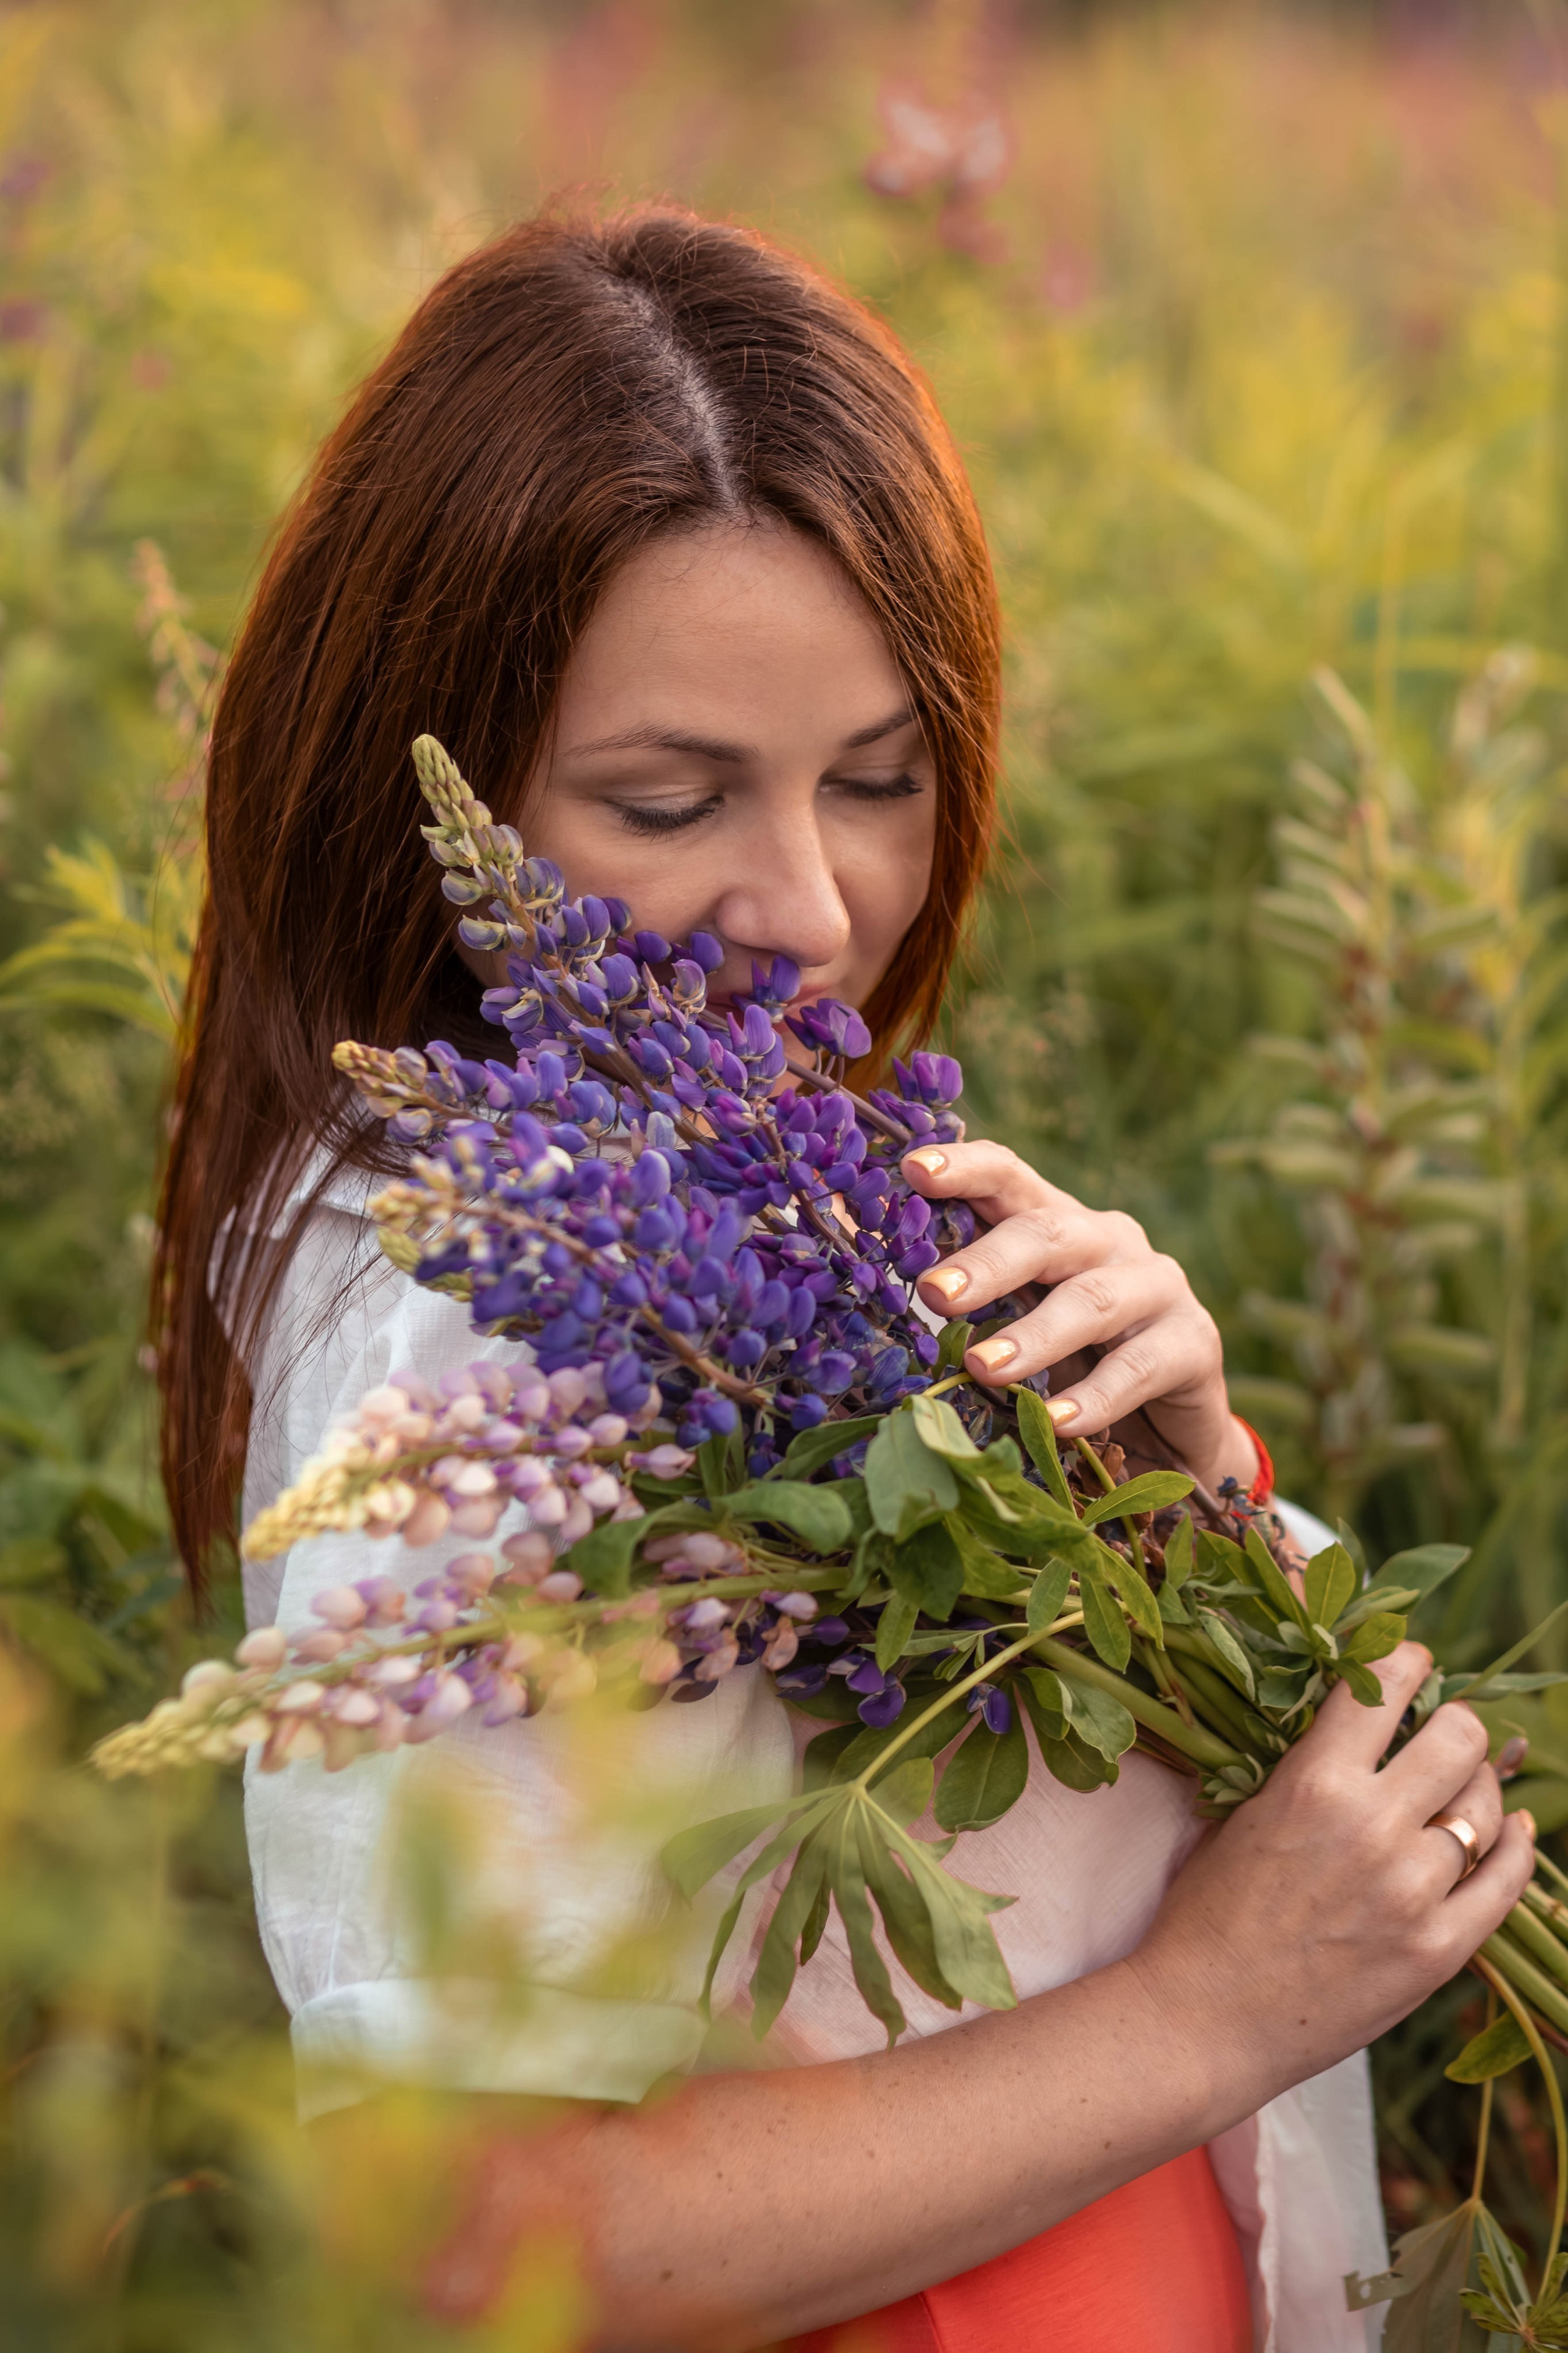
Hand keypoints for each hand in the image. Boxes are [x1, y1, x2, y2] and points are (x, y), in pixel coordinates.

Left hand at [902, 1139, 1250, 1490]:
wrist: (1168, 1433)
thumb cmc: (1073, 1367)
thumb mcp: (1019, 1324)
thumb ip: (974, 1303)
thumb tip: (893, 1298)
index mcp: (1058, 1225)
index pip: (1012, 1177)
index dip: (966, 1168)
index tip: (914, 1170)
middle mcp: (1109, 1242)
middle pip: (1048, 1234)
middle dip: (988, 1262)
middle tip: (934, 1293)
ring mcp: (1158, 1287)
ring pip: (1093, 1300)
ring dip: (1034, 1335)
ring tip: (982, 1368)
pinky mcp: (1195, 1342)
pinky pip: (1138, 1367)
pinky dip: (1095, 1397)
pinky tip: (1057, 1422)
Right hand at [1126, 1643, 1535, 2102]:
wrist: (1204, 2017)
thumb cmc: (1208, 1911)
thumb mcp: (1243, 1812)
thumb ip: (1306, 1762)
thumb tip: (1359, 1712)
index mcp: (1312, 1781)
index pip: (1383, 1685)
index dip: (1405, 1662)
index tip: (1410, 1664)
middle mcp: (1370, 1826)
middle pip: (1458, 1737)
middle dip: (1454, 1723)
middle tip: (1441, 1732)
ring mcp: (1411, 1892)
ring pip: (1485, 1807)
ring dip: (1476, 1789)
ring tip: (1459, 1791)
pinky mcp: (1438, 1951)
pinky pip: (1507, 1882)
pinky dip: (1517, 1847)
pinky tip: (1512, 1832)